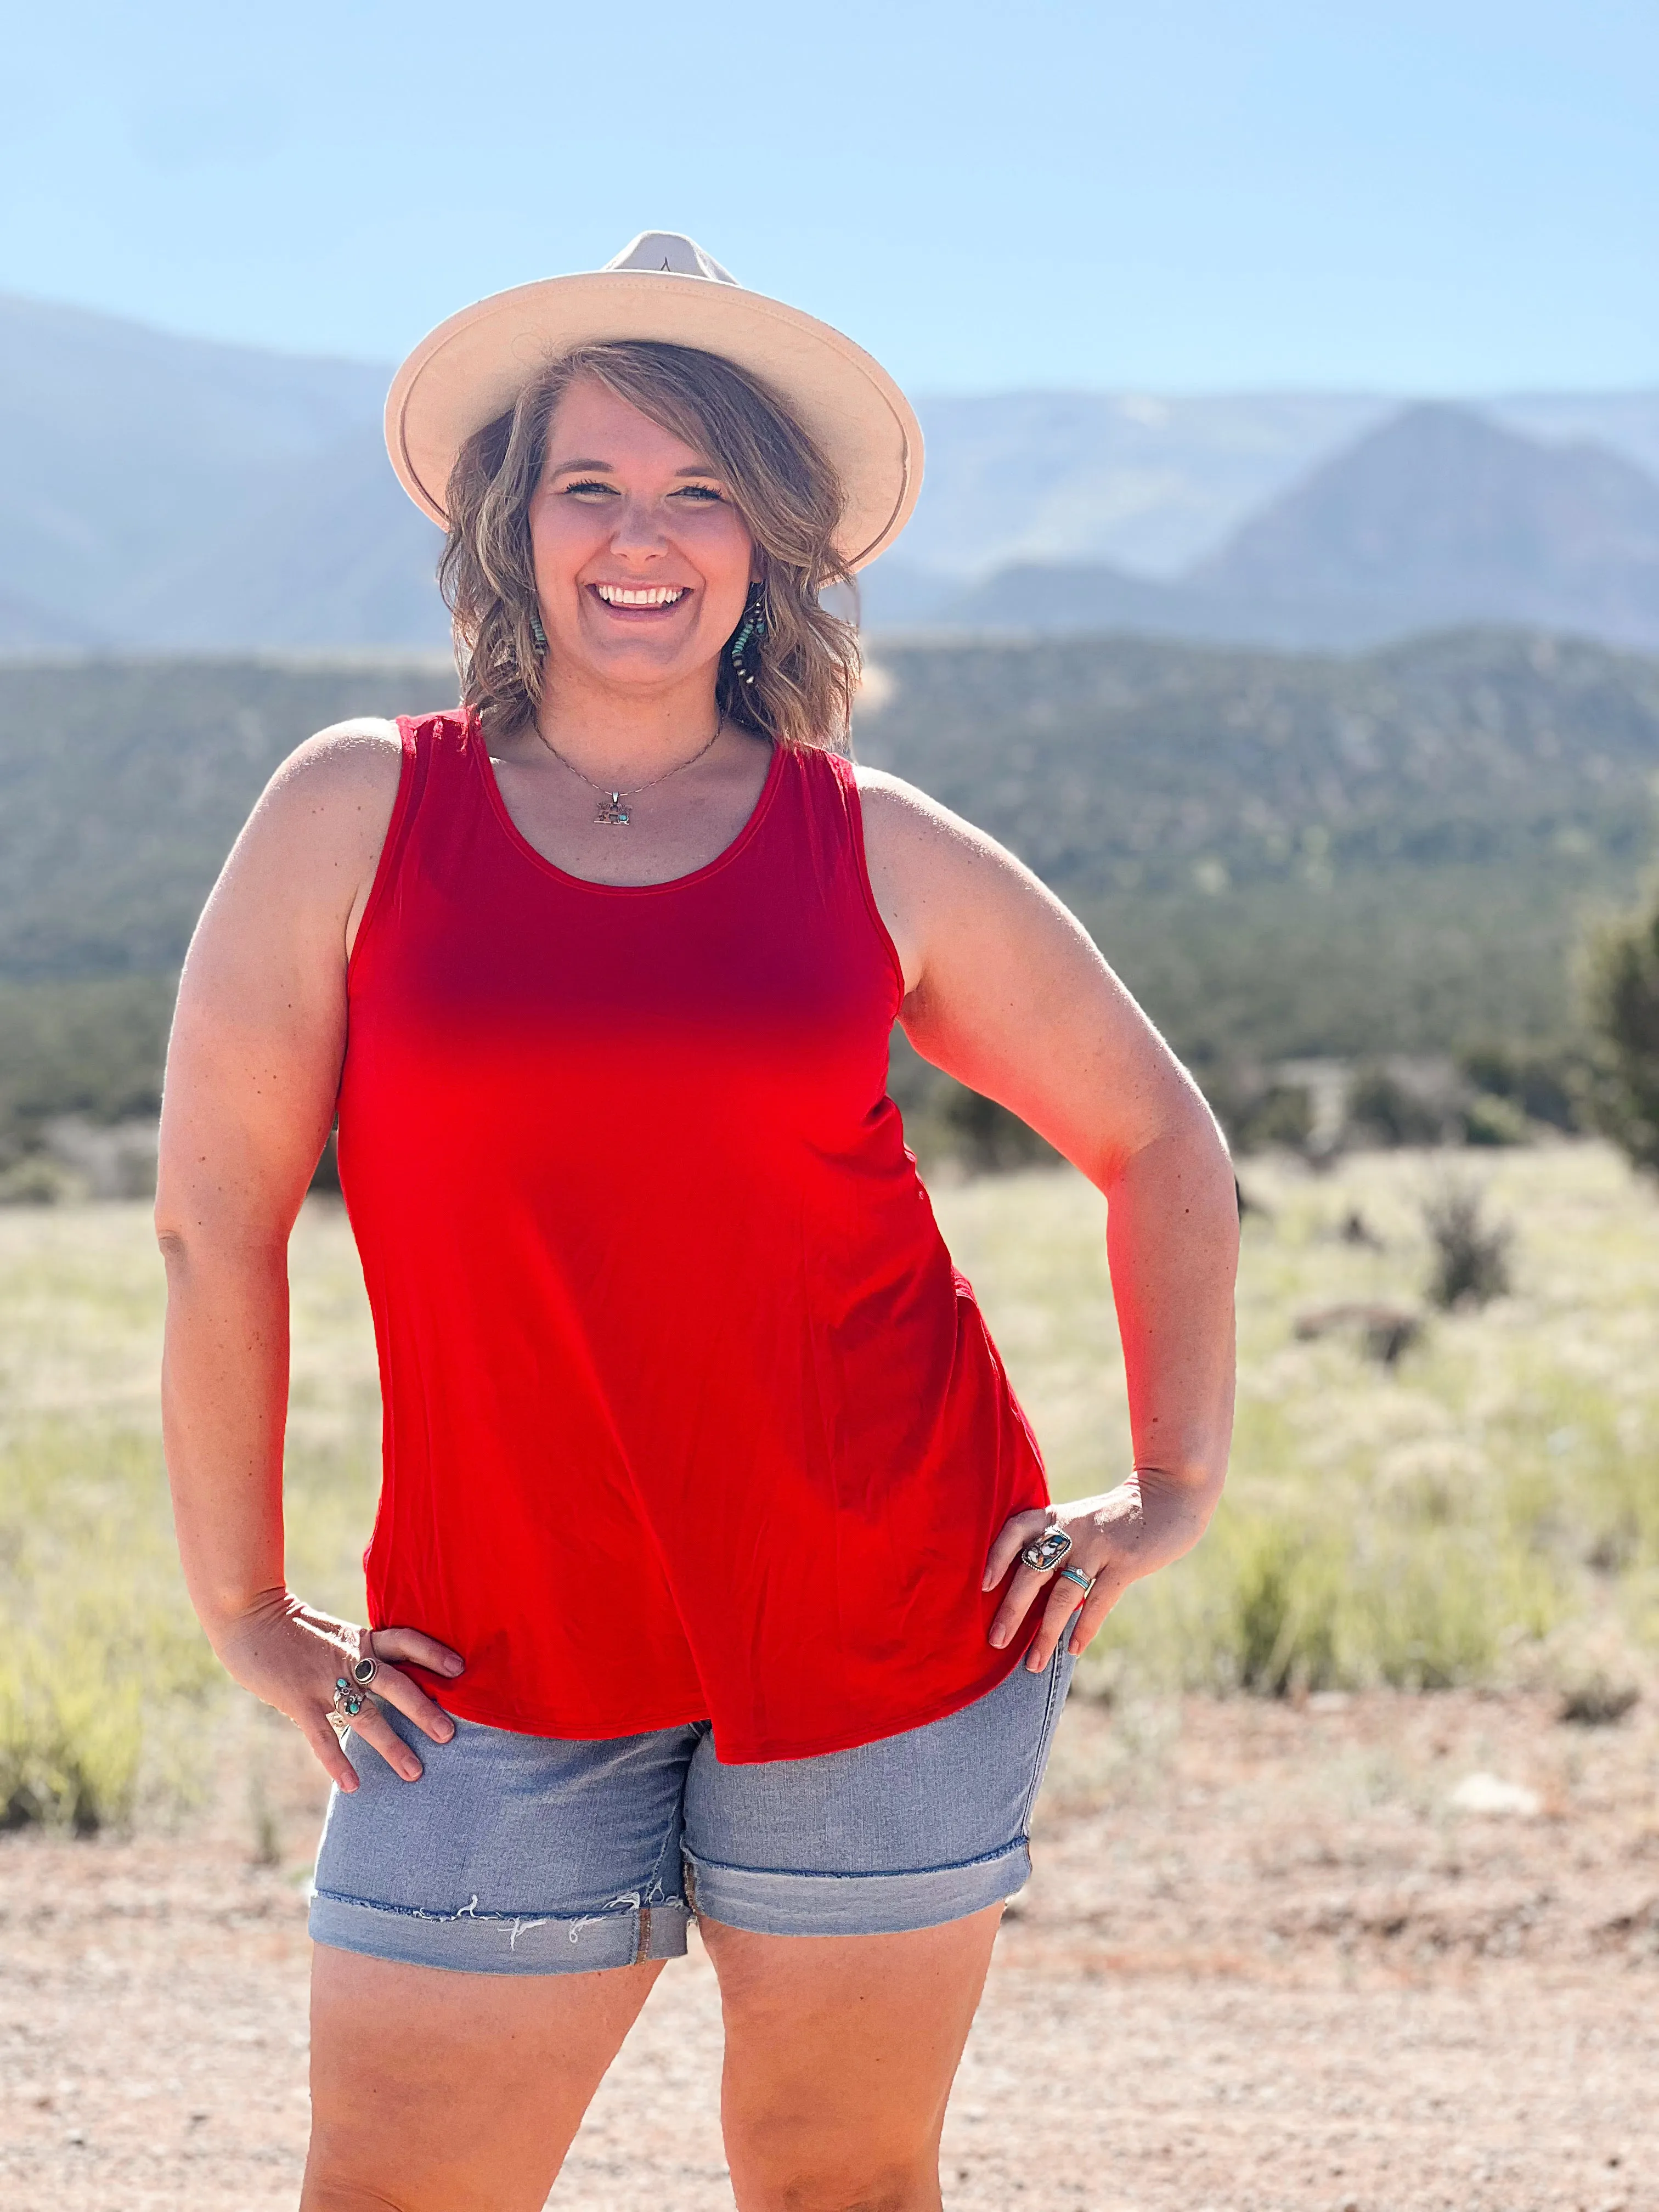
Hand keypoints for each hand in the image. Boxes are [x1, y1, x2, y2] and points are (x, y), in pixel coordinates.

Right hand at [210, 1590, 464, 1792]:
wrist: (249, 1616)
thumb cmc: (290, 1627)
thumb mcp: (334, 1633)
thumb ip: (357, 1651)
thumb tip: (382, 1672)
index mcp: (360, 1638)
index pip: (406, 1640)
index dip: (433, 1653)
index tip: (460, 1669)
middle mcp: (349, 1658)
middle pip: (396, 1683)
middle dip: (424, 1710)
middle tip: (450, 1734)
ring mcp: (324, 1679)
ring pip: (367, 1715)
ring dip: (392, 1745)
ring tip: (415, 1771)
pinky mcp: (298, 1699)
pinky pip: (322, 1736)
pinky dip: (337, 1761)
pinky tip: (352, 1785)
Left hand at [983, 1470, 1216, 1672]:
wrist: (1168, 1494)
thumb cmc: (1117, 1515)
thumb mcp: (1080, 1519)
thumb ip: (1056, 1543)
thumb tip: (1027, 1587)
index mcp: (1056, 1516)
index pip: (1015, 1530)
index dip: (997, 1556)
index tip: (984, 1585)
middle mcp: (1072, 1529)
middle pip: (1033, 1571)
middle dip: (1012, 1609)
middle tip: (996, 1640)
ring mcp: (1098, 1546)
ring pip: (1063, 1594)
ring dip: (1046, 1633)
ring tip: (1033, 1664)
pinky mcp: (1126, 1562)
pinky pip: (1099, 1601)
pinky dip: (1085, 1628)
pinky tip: (1074, 1650)